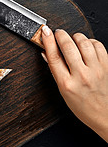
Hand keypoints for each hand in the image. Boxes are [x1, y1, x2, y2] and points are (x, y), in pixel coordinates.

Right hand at [42, 26, 107, 140]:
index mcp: (66, 84)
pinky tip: (86, 45)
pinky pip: (98, 46)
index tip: (44, 31)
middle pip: (68, 47)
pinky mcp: (107, 67)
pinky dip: (90, 41)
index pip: (54, 57)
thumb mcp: (62, 90)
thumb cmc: (82, 105)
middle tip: (58, 33)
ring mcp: (96, 70)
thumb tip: (47, 52)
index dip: (48, 41)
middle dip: (61, 35)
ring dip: (76, 37)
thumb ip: (55, 70)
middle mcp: (81, 76)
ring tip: (73, 39)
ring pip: (84, 43)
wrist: (103, 115)